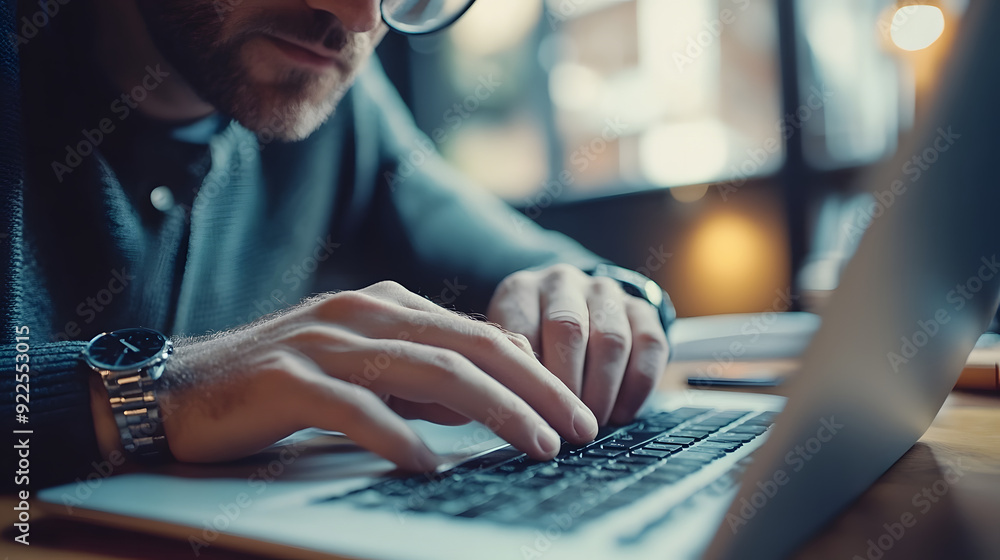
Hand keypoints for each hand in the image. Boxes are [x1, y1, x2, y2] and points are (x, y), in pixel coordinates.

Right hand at [94, 282, 599, 470]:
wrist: (183, 386)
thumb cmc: (282, 383)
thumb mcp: (365, 370)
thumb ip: (422, 374)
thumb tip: (492, 389)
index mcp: (386, 306)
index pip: (480, 334)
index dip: (536, 371)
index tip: (577, 410)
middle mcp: (363, 313)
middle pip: (469, 347)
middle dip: (535, 388)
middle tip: (580, 428)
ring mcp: (325, 343)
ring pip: (428, 371)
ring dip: (493, 411)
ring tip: (536, 445)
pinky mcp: (287, 380)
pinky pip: (355, 409)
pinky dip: (398, 436)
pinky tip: (430, 467)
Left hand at [487, 264, 669, 425]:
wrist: (570, 312)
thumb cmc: (530, 344)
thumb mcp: (506, 352)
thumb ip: (509, 372)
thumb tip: (521, 414)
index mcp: (521, 291)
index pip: (522, 330)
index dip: (529, 378)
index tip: (533, 414)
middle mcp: (562, 283)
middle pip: (569, 330)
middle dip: (569, 387)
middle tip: (566, 426)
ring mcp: (604, 291)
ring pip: (612, 340)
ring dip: (603, 391)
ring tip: (592, 422)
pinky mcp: (641, 308)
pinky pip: (650, 345)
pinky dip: (637, 387)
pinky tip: (622, 413)